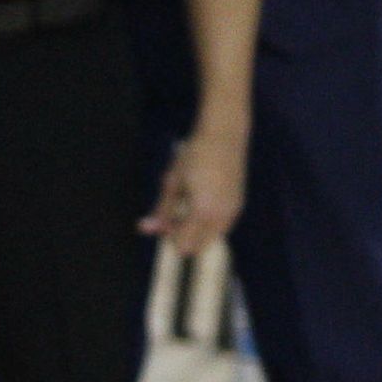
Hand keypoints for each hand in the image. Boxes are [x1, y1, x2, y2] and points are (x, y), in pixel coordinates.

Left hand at [139, 127, 247, 255]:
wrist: (224, 133)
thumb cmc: (194, 154)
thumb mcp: (172, 181)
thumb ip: (161, 209)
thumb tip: (144, 229)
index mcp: (202, 211)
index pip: (183, 245)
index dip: (170, 236)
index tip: (165, 219)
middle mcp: (220, 216)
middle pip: (197, 248)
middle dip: (183, 237)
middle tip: (176, 215)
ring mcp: (232, 212)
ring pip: (209, 240)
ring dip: (196, 231)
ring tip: (189, 206)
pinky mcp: (238, 206)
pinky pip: (220, 228)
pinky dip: (208, 223)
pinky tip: (203, 201)